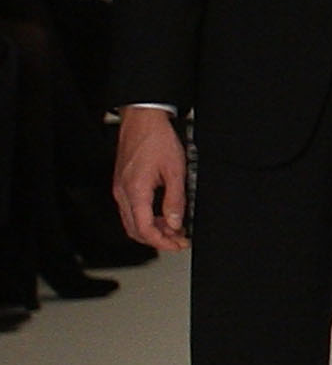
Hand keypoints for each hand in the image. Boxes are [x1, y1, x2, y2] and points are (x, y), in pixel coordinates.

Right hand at [112, 105, 188, 251]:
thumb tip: (175, 223)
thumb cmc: (157, 139)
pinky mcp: (122, 184)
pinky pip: (131, 209)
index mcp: (135, 190)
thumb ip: (175, 200)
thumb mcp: (175, 171)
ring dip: (152, 230)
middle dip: (158, 240)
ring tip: (174, 230)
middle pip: (135, 230)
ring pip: (132, 221)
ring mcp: (120, 188)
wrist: (142, 120)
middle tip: (179, 241)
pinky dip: (146, 218)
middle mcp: (122, 192)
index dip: (162, 242)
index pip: (144, 229)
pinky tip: (162, 216)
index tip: (177, 244)